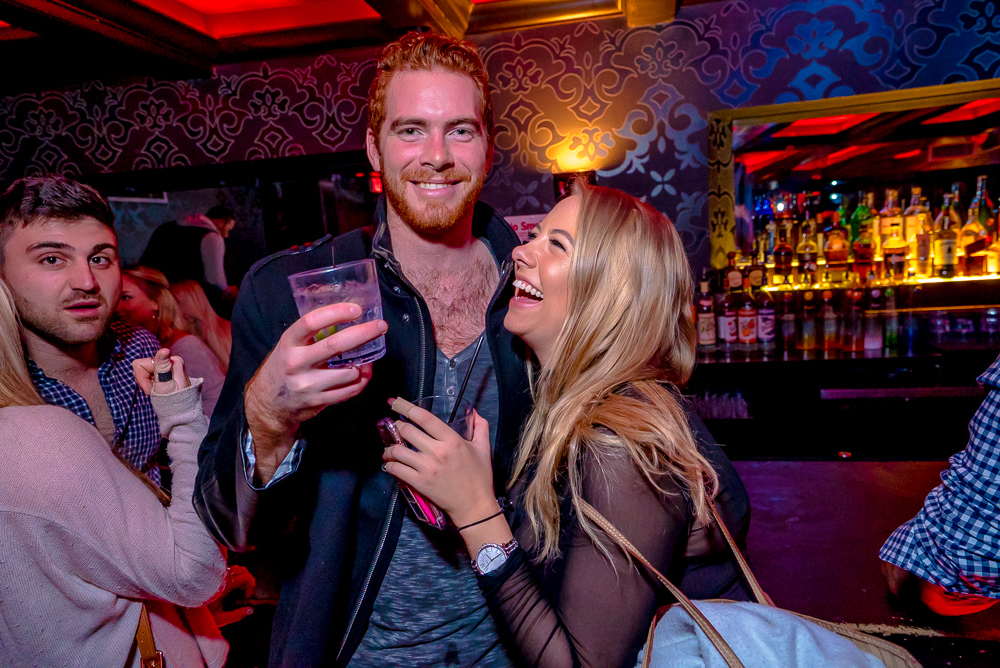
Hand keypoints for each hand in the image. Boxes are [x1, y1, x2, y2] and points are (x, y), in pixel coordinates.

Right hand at [132, 349, 190, 395]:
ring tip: (156, 390)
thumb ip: (162, 365)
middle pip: (141, 367)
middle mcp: (169, 360)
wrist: (182, 409)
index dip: (142, 378)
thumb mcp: (166, 383)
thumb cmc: (175, 399)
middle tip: (154, 390)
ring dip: (146, 383)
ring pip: (143, 371)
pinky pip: (147, 375)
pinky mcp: (163, 372)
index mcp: (171, 361)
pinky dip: (149, 384)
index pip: (140, 364)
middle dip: (144, 380)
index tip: (152, 389)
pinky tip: (157, 389)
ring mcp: (165, 366)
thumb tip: (164, 350)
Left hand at [208, 565, 256, 627]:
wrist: (189, 613)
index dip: (250, 585)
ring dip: (242, 578)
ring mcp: (218, 576)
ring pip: (237, 568)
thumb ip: (236, 615)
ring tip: (240, 590)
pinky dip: (235, 576)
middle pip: (242, 570)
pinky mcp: (215, 576)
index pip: (244, 577)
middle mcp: (221, 578)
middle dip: (248, 581)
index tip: (247, 596)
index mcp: (224, 586)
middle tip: (245, 593)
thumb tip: (251, 610)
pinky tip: (233, 587)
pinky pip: (229, 570)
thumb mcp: (221, 619)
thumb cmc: (203, 615)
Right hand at [245, 303, 386, 483]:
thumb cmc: (286, 365)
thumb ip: (312, 333)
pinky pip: (349, 391)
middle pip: (335, 345)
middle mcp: (296, 363)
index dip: (336, 313)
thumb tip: (348, 316)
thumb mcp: (290, 344)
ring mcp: (307, 385)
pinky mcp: (317, 401)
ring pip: (348, 372)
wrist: (269, 402)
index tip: (356, 309)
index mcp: (289, 342)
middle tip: (381, 326)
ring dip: (364, 363)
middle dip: (363, 333)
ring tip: (368, 357)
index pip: (311, 322)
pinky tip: (363, 373)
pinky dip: (361, 381)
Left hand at [382, 400, 496, 526]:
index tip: (396, 402)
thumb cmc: (480, 477)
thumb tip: (475, 413)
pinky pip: (396, 470)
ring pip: (398, 450)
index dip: (406, 407)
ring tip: (389, 449)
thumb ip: (481, 427)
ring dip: (389, 448)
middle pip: (407, 431)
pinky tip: (390, 464)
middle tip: (395, 428)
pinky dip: (389, 465)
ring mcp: (426, 468)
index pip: (424, 418)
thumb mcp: (484, 448)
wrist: (474, 506)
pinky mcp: (419, 483)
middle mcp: (437, 451)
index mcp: (452, 440)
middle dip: (397, 427)